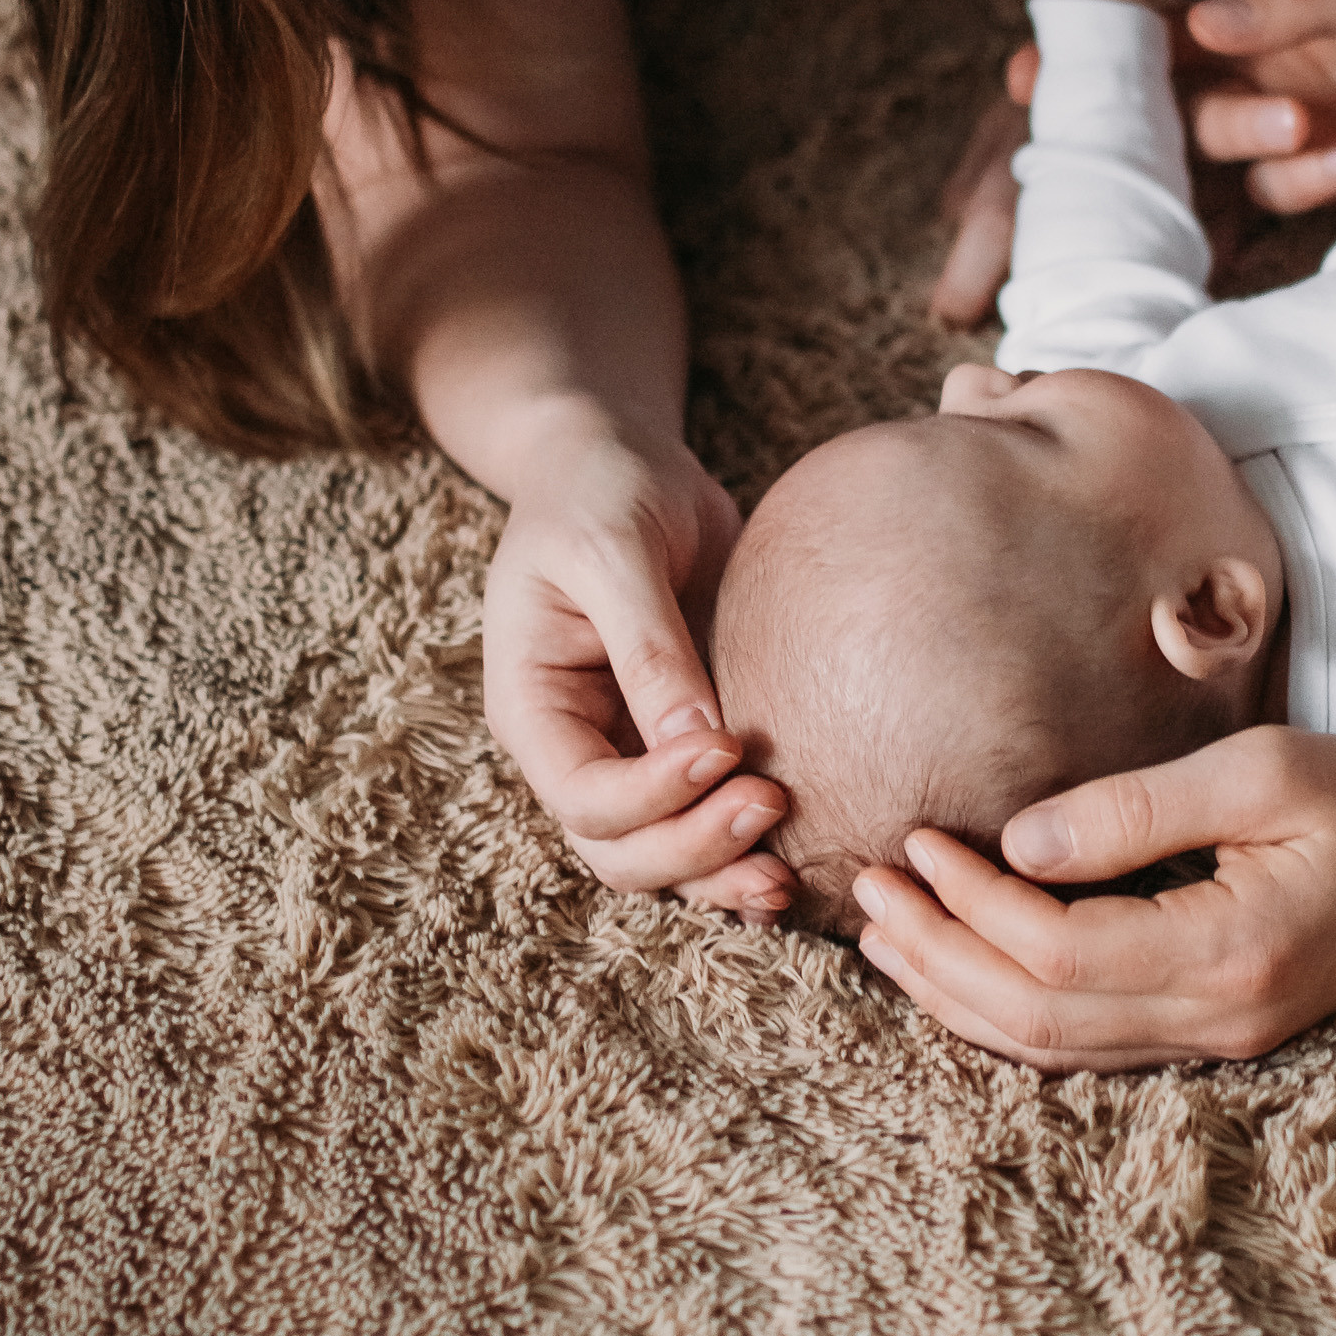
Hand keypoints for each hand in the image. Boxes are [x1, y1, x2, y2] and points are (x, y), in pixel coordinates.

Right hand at [479, 408, 789, 914]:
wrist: (623, 462)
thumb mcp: (613, 551)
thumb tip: (700, 744)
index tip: (724, 748)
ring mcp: (631, 754)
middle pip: (621, 850)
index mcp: (534, 705)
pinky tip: (801, 869)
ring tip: (792, 872)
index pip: (582, 793)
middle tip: (773, 805)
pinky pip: (706, 823)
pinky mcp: (686, 745)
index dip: (652, 794)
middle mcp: (577, 747)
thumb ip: (649, 646)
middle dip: (694, 848)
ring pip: (665, 857)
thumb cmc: (601, 489)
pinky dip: (743, 856)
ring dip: (724, 873)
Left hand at [848, 727, 1335, 1069]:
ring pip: (1050, 1050)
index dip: (973, 903)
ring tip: (887, 935)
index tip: (922, 838)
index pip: (1060, 952)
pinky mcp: (1210, 1031)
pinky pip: (1083, 1045)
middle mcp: (1218, 1017)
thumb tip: (1019, 840)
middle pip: (1036, 1019)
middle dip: (938, 959)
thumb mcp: (1264, 770)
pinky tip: (957, 968)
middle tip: (872, 893)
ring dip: (957, 996)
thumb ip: (1139, 807)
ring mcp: (1215, 1038)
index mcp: (1233, 952)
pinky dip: (1007, 1011)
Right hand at [1122, 0, 1335, 217]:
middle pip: (1154, 46)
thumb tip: (1206, 27)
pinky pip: (1269, 185)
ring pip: (1203, 126)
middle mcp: (1261, 33)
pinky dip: (1301, 177)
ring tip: (1298, 123)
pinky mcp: (1311, 169)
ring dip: (1236, 130)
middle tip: (1045, 78)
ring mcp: (1280, 102)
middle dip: (1105, 63)